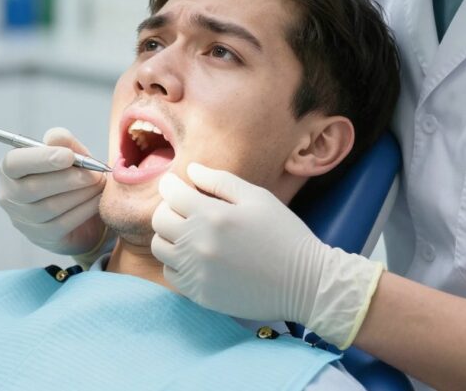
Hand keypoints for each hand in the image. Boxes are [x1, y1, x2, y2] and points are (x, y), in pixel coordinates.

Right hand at [0, 127, 107, 256]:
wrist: (79, 214)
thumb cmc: (69, 177)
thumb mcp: (69, 156)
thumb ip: (64, 143)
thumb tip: (56, 137)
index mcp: (10, 170)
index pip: (13, 164)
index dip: (40, 159)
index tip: (68, 156)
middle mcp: (9, 196)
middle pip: (31, 188)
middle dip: (67, 179)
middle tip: (94, 173)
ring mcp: (23, 220)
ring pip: (49, 207)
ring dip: (80, 194)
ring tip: (99, 184)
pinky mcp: (42, 236)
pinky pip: (63, 223)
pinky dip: (84, 210)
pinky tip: (97, 200)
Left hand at [150, 163, 383, 348]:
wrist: (307, 283)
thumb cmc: (285, 234)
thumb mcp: (258, 198)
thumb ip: (220, 181)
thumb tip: (191, 170)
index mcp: (212, 216)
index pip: (170, 194)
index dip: (170, 185)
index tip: (176, 185)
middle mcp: (198, 244)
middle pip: (159, 220)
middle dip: (168, 209)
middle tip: (183, 209)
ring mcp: (197, 272)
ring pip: (160, 248)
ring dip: (169, 236)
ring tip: (189, 233)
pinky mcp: (200, 294)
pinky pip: (171, 273)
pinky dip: (177, 262)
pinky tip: (195, 257)